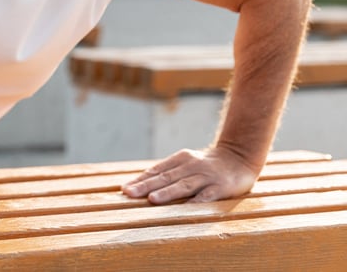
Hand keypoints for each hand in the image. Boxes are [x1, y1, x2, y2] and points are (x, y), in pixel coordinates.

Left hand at [121, 146, 258, 204]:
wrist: (238, 157)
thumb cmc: (205, 165)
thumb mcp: (185, 164)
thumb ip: (167, 173)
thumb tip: (140, 185)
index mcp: (180, 160)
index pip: (156, 170)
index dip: (140, 180)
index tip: (124, 189)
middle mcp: (190, 166)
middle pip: (165, 177)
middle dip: (146, 186)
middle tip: (128, 193)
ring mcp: (206, 176)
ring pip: (184, 185)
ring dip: (168, 193)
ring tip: (152, 199)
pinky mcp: (221, 186)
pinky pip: (209, 195)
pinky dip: (198, 201)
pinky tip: (189, 207)